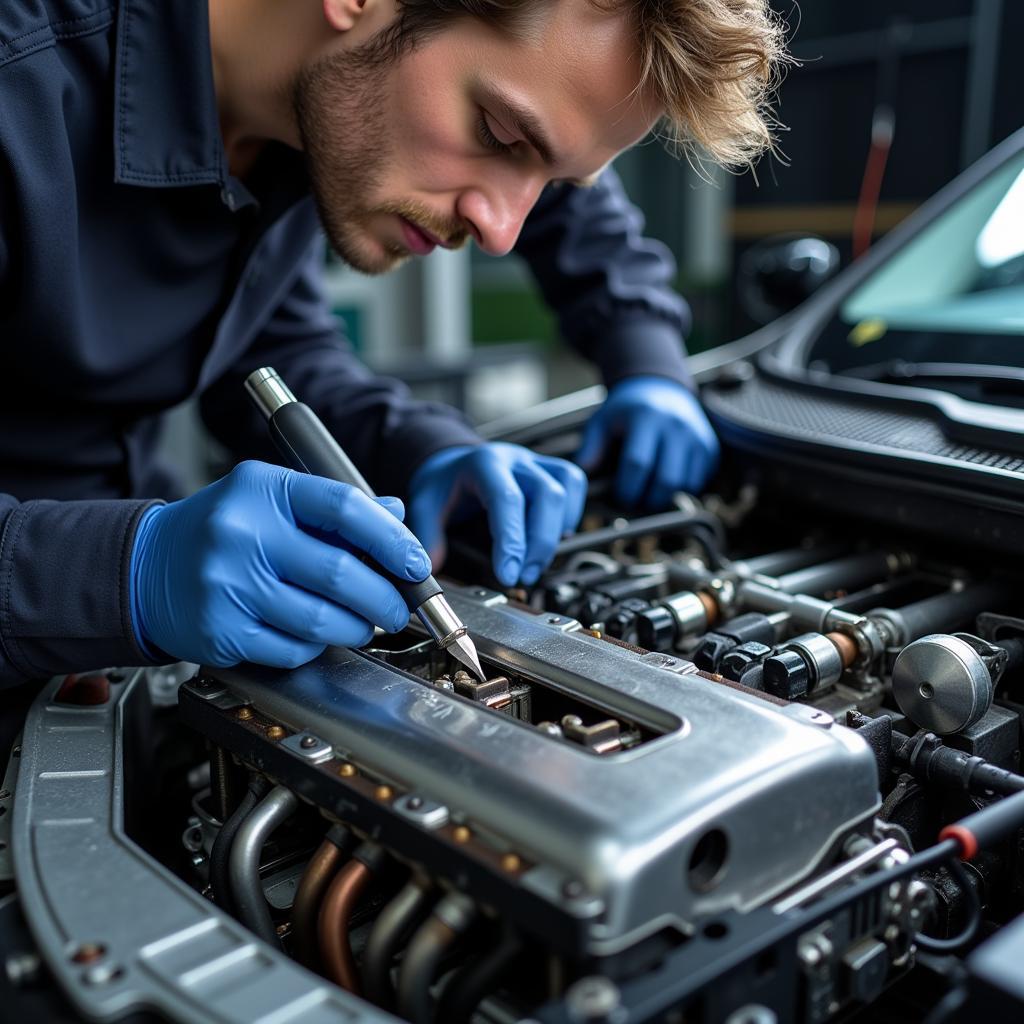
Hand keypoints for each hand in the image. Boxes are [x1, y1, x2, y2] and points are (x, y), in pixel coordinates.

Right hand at [130, 460, 431, 667]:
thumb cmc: (222, 530)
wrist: (144, 567)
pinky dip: (316, 648)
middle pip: (342, 573)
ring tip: (363, 623)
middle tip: (398, 608)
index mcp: (263, 490)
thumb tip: (396, 517)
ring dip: (357, 628)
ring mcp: (228, 586)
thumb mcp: (273, 499)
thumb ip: (335, 507)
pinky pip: (292, 650)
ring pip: (322, 621)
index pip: (345, 508)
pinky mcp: (220, 632)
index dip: (392, 540)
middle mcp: (242, 535)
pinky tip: (315, 635)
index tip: (415, 564)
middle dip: (385, 598)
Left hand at [408, 443, 586, 586]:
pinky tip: (551, 536)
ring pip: (567, 487)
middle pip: (547, 494)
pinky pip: (573, 484)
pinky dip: (569, 514)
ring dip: (556, 531)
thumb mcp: (424, 505)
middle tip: (524, 576)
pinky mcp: (549, 470)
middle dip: (539, 543)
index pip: (507, 499)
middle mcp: (515, 460)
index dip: (512, 540)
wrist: (453, 463)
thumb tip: (432, 568)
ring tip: (536, 562)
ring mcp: (535, 463)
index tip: (508, 574)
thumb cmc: (443, 484)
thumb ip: (428, 537)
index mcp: (484, 464)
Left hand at [576, 376, 718, 508]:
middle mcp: (676, 426)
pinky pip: (698, 481)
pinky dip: (681, 490)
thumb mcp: (602, 421)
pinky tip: (666, 481)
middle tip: (635, 501)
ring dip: (665, 497)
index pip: (638, 463)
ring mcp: (697, 437)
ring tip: (648, 492)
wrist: (661, 388)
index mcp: (646, 418)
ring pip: (684, 484)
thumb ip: (592, 447)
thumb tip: (584, 473)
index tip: (619, 497)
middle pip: (665, 480)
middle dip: (647, 500)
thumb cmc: (626, 411)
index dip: (627, 488)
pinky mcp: (709, 448)